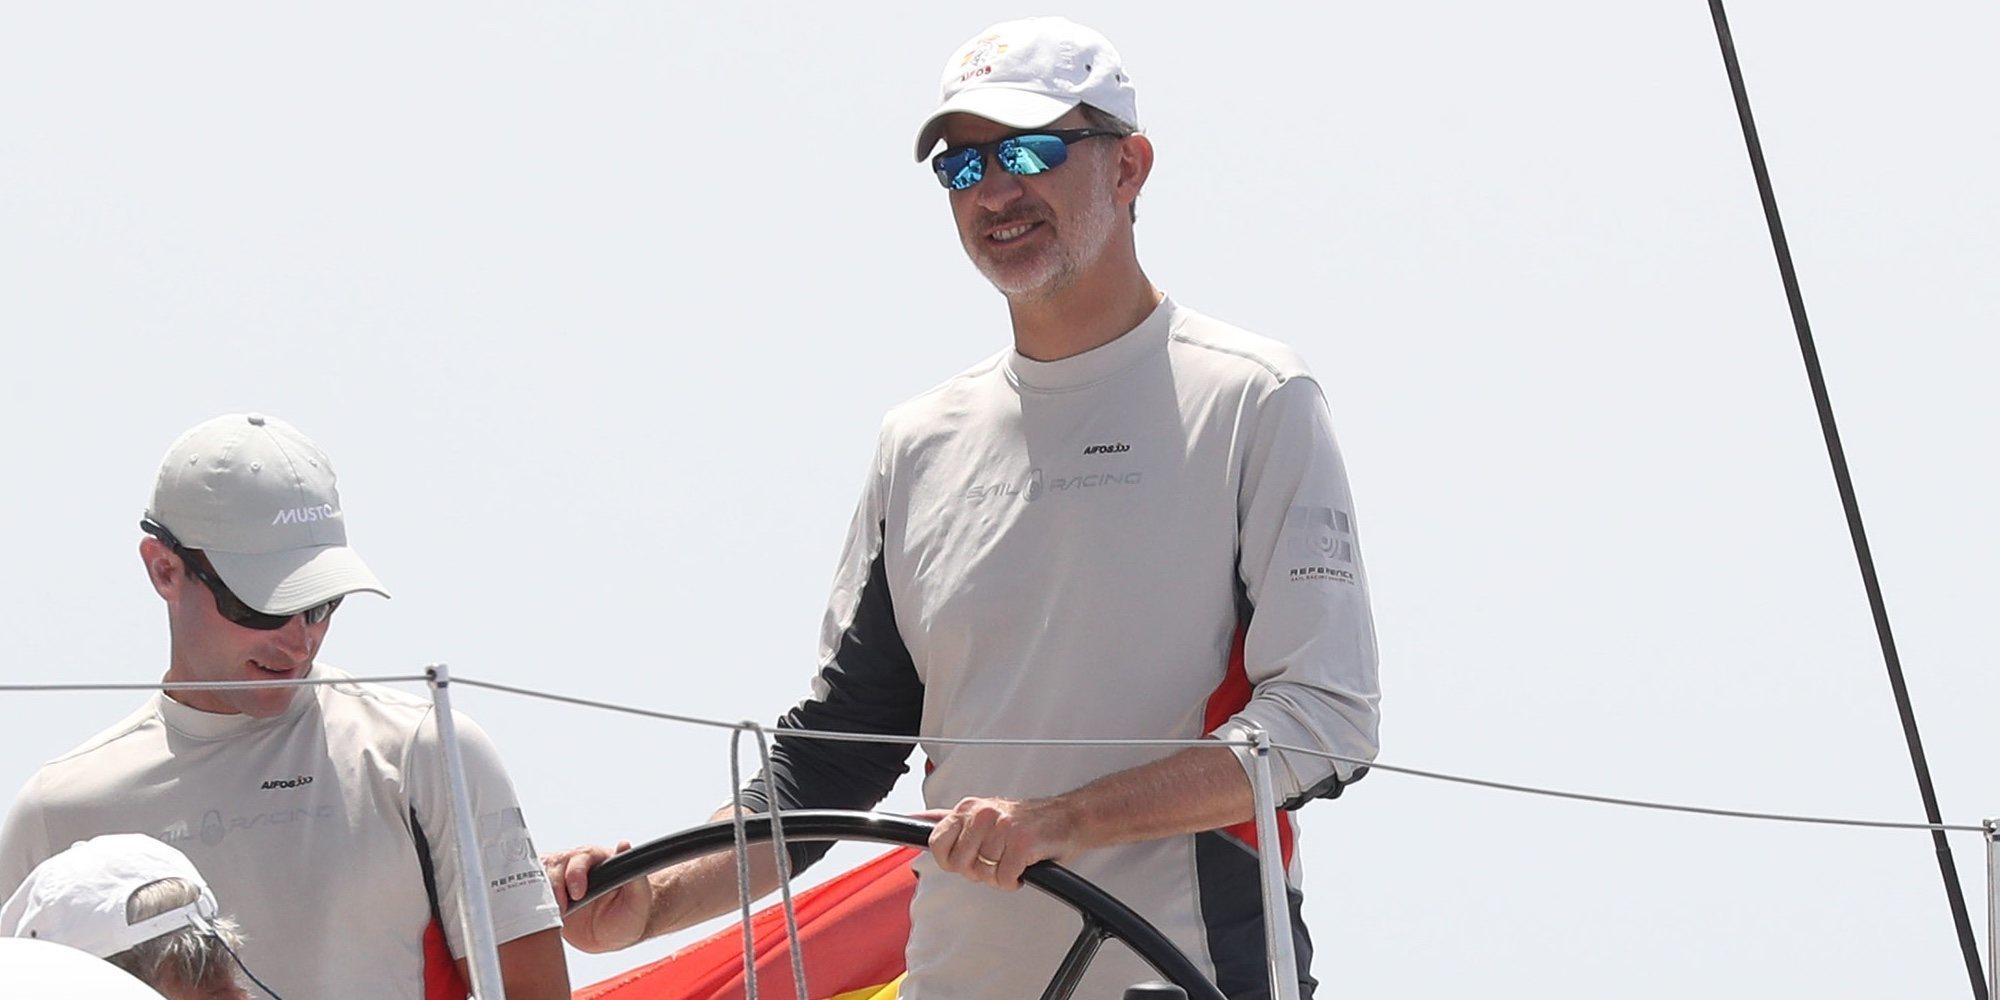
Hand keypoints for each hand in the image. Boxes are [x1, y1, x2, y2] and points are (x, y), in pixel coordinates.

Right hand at [540, 841, 643, 952]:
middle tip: (562, 909)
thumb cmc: (628, 915)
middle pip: (555, 865)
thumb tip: (624, 845)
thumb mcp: (638, 899)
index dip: (576, 874)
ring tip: (551, 914)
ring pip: (540, 876)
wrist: (613, 936)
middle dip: (556, 887)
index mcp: (599, 860)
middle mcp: (577, 866)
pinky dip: (529, 901)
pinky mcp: (547, 895)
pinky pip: (530, 891)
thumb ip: (635, 875)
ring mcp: (559, 879)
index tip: (578, 894)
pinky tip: (535, 913)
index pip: (582, 857)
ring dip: (541, 895)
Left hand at [916, 796, 1081, 891]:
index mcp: (970, 808)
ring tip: (1012, 860)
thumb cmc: (1027, 820)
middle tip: (995, 861)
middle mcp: (983, 814)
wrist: (1070, 818)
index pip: (936, 842)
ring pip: (983, 874)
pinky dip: (1014, 881)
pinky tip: (1023, 867)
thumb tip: (916, 818)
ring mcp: (1002, 827)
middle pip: (959, 864)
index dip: (948, 860)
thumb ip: (951, 820)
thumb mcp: (984, 813)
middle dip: (978, 871)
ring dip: (1000, 875)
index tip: (964, 860)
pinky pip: (1004, 879)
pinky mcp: (1022, 843)